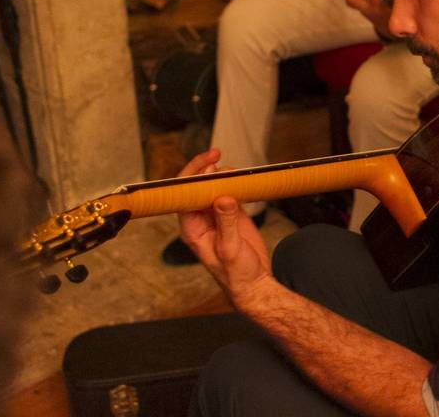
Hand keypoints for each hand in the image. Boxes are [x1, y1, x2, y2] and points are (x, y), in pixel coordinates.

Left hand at [176, 150, 271, 297]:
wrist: (254, 283)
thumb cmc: (236, 274)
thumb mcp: (230, 249)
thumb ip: (226, 222)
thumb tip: (222, 198)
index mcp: (192, 229)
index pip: (184, 196)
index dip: (190, 176)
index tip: (204, 164)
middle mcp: (200, 220)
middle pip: (196, 187)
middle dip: (204, 169)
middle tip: (217, 155)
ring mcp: (216, 216)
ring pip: (212, 187)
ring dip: (221, 174)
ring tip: (233, 169)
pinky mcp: (231, 214)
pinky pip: (228, 192)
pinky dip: (234, 182)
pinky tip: (240, 177)